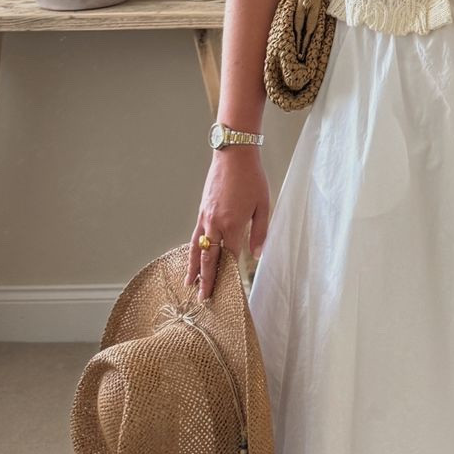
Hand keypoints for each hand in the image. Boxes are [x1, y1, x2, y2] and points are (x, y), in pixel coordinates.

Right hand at [188, 150, 269, 298]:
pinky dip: (192, 250)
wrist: (233, 154)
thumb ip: (260, 233)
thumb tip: (257, 256)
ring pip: (196, 249)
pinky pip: (194, 235)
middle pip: (208, 258)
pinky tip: (192, 257)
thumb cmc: (252, 178)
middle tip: (203, 299)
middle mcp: (215, 224)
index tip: (228, 292)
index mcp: (232, 224)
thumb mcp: (263, 205)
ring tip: (189, 284)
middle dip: (206, 280)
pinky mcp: (202, 210)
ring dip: (193, 268)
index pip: (229, 257)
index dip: (228, 275)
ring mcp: (205, 217)